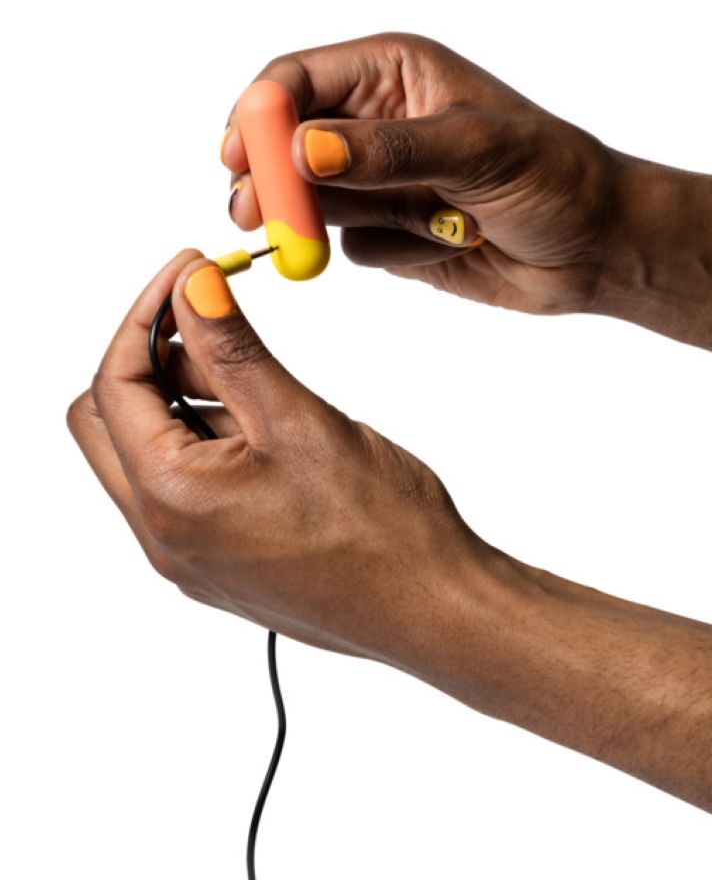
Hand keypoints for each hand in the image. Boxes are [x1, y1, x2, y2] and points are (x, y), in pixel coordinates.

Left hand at [67, 251, 488, 665]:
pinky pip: (185, 489)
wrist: (434, 610)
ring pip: (149, 455)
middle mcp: (163, 538)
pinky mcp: (221, 564)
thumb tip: (190, 286)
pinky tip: (266, 421)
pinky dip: (206, 440)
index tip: (188, 269)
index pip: (114, 384)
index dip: (146, 314)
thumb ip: (231, 348)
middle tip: (208, 318)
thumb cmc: (381, 529)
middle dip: (150, 358)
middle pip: (108, 424)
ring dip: (182, 398)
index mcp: (169, 500)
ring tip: (254, 371)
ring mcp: (190, 557)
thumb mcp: (298, 418)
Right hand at [222, 33, 617, 313]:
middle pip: (286, 142)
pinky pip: (348, 245)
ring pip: (309, 198)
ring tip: (345, 233)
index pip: (299, 79)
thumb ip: (390, 151)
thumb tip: (304, 149)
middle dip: (270, 177)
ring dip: (318, 220)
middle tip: (252, 212)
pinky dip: (384, 252)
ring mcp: (379, 180)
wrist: (597, 247)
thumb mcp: (479, 151)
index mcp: (395, 72)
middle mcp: (377, 122)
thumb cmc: (557, 177)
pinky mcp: (388, 230)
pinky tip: (444, 243)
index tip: (237, 155)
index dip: (260, 114)